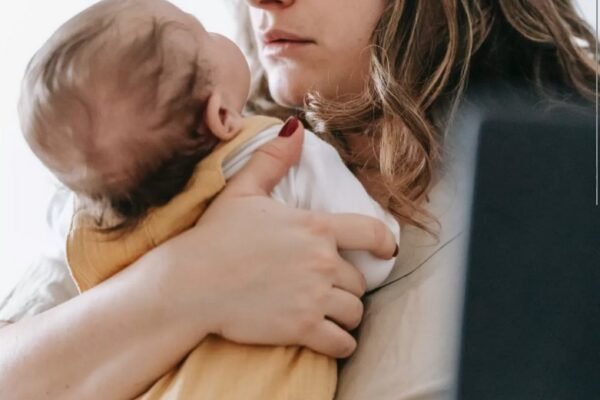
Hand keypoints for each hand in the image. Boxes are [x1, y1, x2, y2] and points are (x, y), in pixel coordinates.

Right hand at [156, 118, 396, 357]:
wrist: (190, 284)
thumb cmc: (214, 236)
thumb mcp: (243, 191)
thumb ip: (273, 159)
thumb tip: (295, 128)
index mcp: (315, 228)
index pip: (370, 232)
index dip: (385, 242)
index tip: (387, 251)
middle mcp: (322, 262)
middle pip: (358, 280)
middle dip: (347, 285)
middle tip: (329, 288)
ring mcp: (314, 297)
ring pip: (354, 312)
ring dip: (346, 314)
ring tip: (331, 314)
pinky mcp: (302, 328)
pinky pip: (342, 342)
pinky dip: (341, 342)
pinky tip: (331, 338)